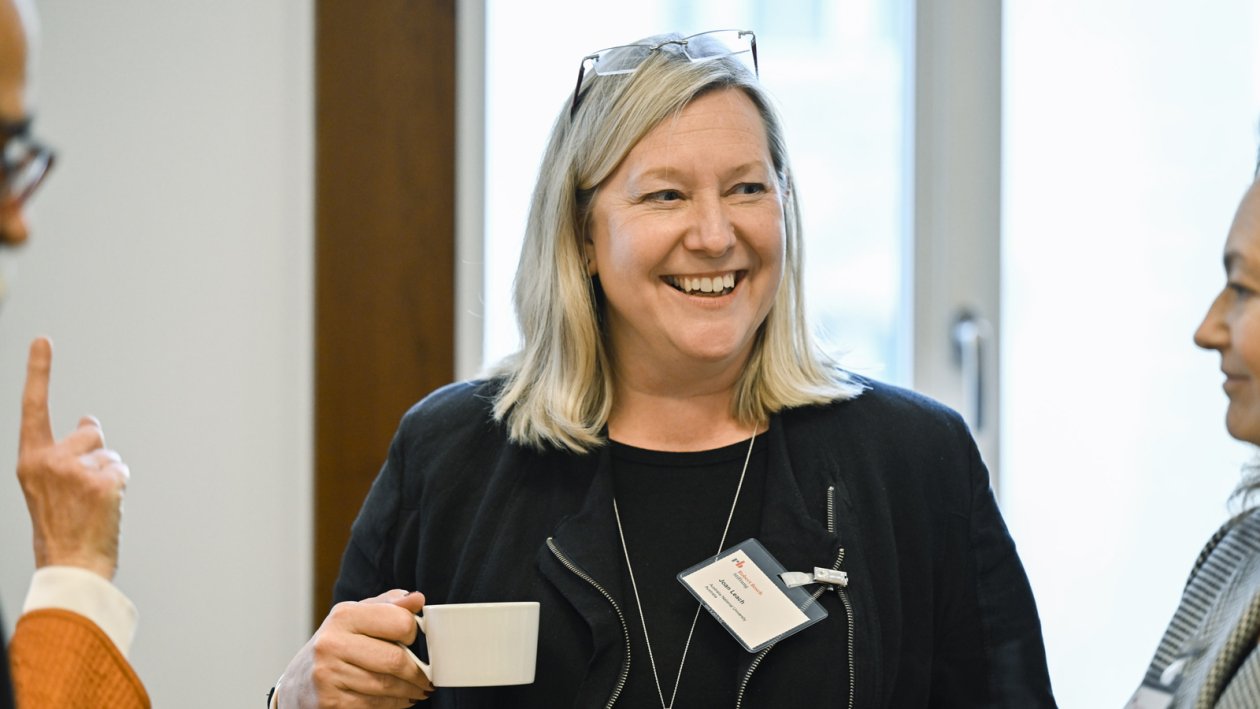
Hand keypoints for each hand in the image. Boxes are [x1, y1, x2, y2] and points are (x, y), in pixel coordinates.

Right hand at [17, 337, 128, 579]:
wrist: (69, 566)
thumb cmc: (61, 527)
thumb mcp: (49, 486)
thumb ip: (63, 452)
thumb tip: (89, 418)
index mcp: (30, 461)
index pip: (33, 408)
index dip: (38, 372)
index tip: (43, 340)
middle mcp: (49, 460)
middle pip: (91, 431)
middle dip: (95, 453)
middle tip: (82, 492)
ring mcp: (76, 470)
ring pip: (109, 453)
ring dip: (108, 473)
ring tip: (91, 504)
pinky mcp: (103, 480)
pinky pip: (121, 469)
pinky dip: (119, 487)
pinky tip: (103, 509)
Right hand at [279, 589, 432, 707]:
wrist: (297, 685)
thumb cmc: (336, 646)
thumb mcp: (357, 617)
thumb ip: (388, 606)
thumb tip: (417, 598)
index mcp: (343, 616)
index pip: (399, 622)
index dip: (414, 633)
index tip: (417, 641)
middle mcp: (332, 644)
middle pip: (395, 659)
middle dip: (419, 672)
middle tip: (427, 677)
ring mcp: (328, 675)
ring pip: (388, 687)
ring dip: (410, 691)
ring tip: (417, 689)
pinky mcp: (330, 703)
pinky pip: (376, 706)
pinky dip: (395, 705)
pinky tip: (399, 700)